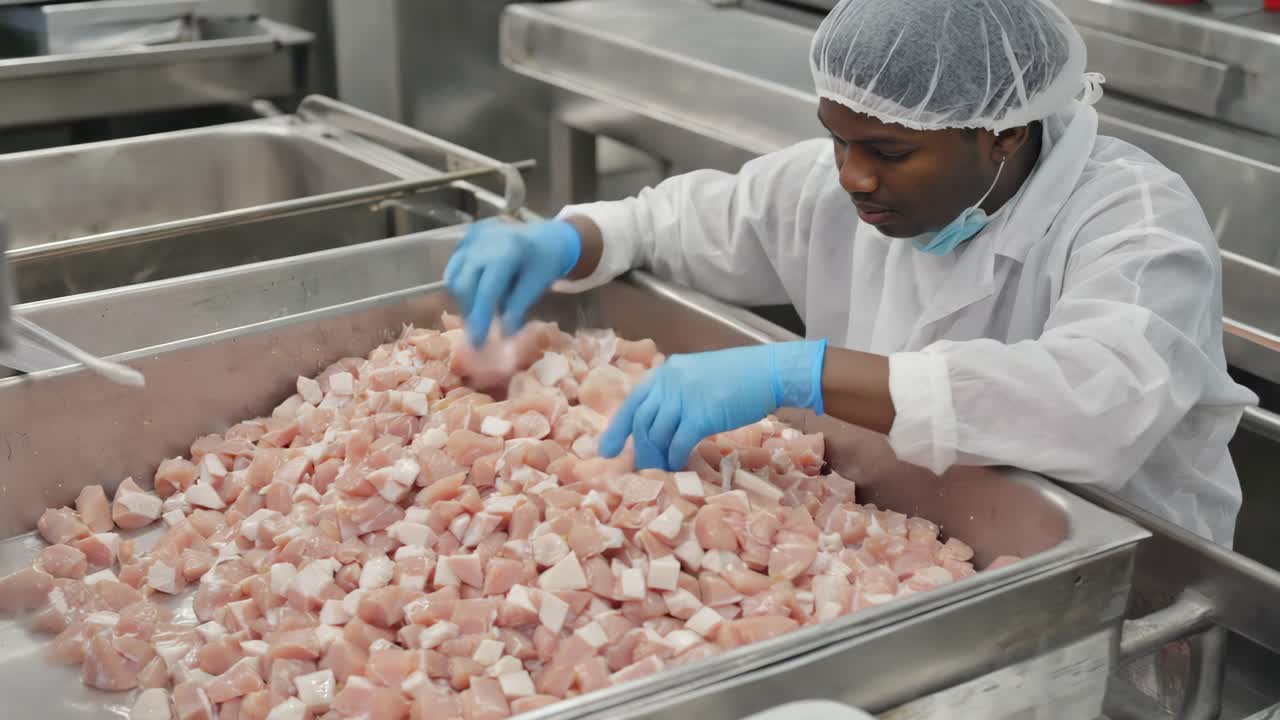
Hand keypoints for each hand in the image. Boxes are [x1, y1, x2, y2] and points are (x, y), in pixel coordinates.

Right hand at [444, 218, 581, 347]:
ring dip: (462, 300)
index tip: (477, 341)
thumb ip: (518, 307)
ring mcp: (473, 237)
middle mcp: (484, 241)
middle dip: (469, 312)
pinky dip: (461, 285)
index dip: (481, 317)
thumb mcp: (537, 285)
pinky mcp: (466, 238)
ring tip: (478, 314)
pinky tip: (474, 296)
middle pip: (464, 284)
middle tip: (477, 331)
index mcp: (508, 250)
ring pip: (454, 277)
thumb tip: (503, 334)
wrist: (547, 236)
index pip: (487, 289)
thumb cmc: (545, 261)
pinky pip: (455, 267)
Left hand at [599, 340, 827, 470]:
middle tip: (641, 470)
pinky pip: (679, 443)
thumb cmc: (739, 377)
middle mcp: (669, 382)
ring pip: (658, 435)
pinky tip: (679, 467)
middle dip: (639, 450)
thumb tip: (660, 424)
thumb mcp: (698, 377)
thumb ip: (676, 394)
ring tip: (663, 470)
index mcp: (666, 372)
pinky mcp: (701, 415)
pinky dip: (676, 458)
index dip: (617, 429)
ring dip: (658, 457)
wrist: (768, 372)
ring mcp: (684, 398)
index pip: (633, 402)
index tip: (605, 450)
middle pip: (642, 422)